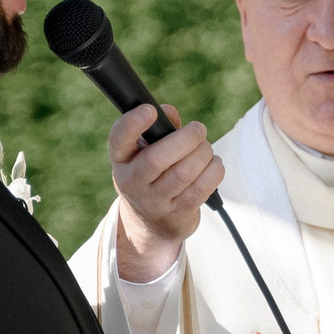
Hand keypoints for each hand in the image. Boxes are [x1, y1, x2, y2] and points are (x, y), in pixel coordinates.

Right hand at [111, 104, 224, 281]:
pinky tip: (214, 164)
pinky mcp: (177, 215)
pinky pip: (200, 189)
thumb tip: (169, 111)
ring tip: (206, 148)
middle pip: (157, 158)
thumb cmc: (152, 176)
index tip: (150, 110)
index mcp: (122, 160)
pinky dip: (213, 171)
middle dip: (186, 138)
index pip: (118, 140)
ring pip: (183, 173)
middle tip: (198, 129)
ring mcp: (154, 202)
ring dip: (203, 154)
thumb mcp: (145, 153)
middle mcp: (133, 182)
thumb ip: (159, 129)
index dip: (132, 124)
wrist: (151, 224)